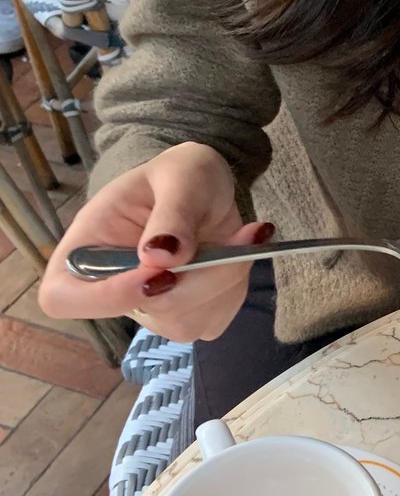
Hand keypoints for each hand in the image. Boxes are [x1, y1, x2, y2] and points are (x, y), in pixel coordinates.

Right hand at [39, 142, 274, 342]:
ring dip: (225, 277)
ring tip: (237, 235)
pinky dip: (236, 284)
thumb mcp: (180, 175)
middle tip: (234, 236)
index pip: (64, 297)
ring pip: (188, 320)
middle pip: (146, 311)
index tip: (159, 270)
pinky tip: (238, 252)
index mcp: (84, 249)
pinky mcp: (190, 316)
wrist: (208, 188)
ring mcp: (151, 310)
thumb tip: (160, 257)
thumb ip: (171, 213)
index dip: (107, 296)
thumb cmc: (180, 175)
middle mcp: (110, 289)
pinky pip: (216, 316)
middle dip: (199, 277)